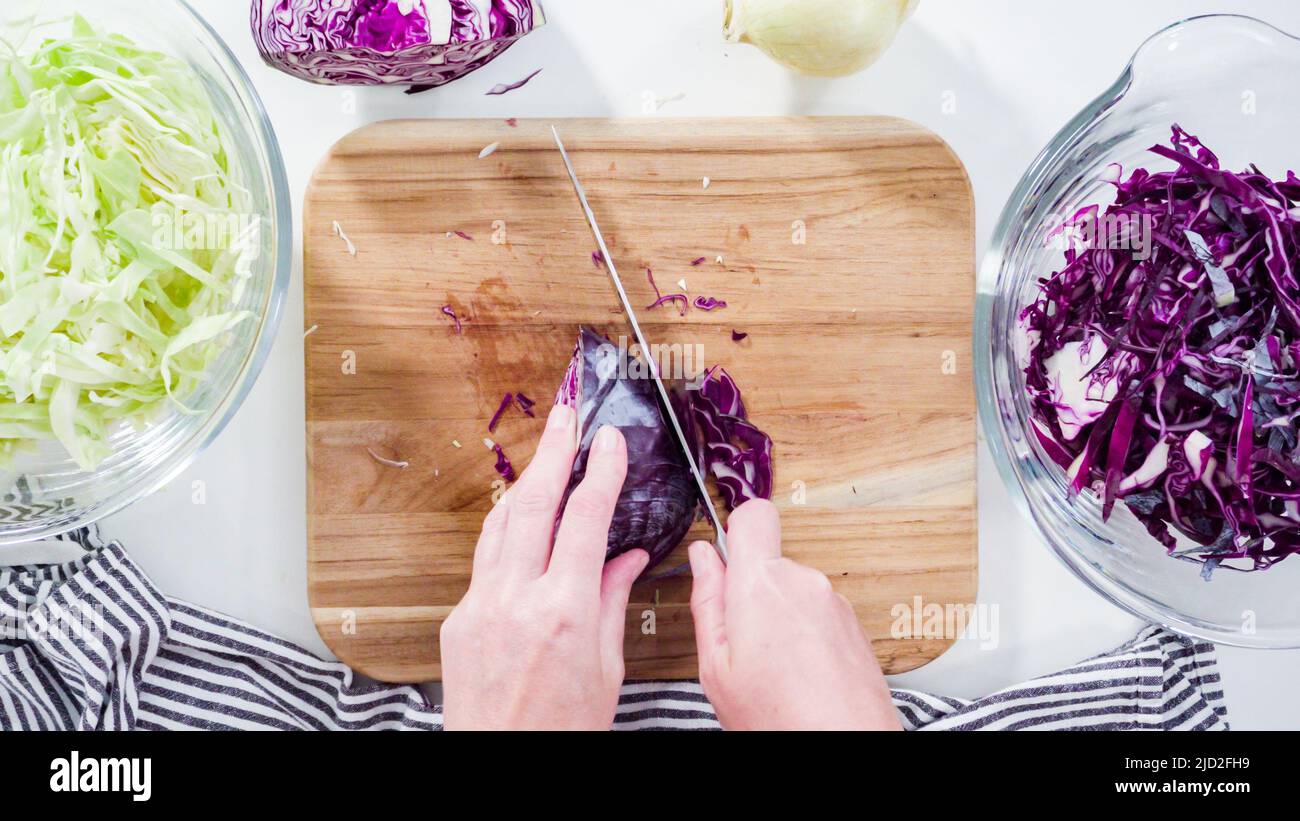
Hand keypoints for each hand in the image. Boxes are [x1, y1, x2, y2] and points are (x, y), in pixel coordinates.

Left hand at [440, 404, 647, 729]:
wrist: (502, 767)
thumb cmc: (561, 732)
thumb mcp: (606, 670)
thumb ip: (612, 603)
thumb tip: (624, 558)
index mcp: (563, 612)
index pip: (585, 520)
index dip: (601, 472)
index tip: (610, 442)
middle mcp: (516, 601)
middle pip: (533, 504)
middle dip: (552, 452)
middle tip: (566, 417)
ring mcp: (480, 608)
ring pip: (501, 526)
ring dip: (524, 486)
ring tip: (543, 458)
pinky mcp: (459, 621)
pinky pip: (485, 562)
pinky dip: (507, 534)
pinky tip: (522, 524)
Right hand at [688, 499, 900, 730]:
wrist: (844, 747)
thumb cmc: (780, 719)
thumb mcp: (717, 667)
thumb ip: (708, 601)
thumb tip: (702, 557)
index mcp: (761, 584)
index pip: (754, 514)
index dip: (736, 530)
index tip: (726, 561)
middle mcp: (804, 582)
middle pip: (770, 561)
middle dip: (753, 592)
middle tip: (744, 645)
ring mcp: (834, 602)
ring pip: (794, 590)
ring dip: (781, 619)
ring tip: (776, 668)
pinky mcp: (854, 623)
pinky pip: (818, 612)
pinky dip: (807, 635)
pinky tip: (801, 674)